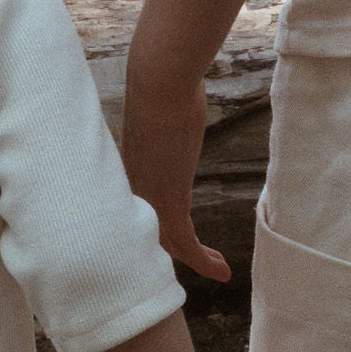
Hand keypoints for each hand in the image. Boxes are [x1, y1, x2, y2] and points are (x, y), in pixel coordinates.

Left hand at [121, 74, 231, 283]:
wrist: (159, 81)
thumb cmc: (161, 85)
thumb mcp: (160, 112)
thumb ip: (164, 122)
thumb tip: (176, 102)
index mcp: (128, 171)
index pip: (137, 211)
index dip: (154, 229)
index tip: (174, 237)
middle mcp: (132, 189)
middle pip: (149, 234)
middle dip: (176, 251)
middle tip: (201, 259)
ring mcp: (147, 197)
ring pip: (168, 244)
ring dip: (196, 260)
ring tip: (218, 270)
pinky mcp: (168, 200)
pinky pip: (185, 243)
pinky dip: (203, 262)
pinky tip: (222, 269)